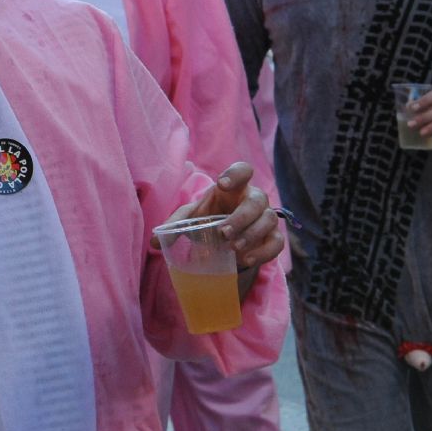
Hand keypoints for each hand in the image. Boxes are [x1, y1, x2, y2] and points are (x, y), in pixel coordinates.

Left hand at [156, 162, 283, 274]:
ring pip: (269, 220)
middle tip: (224, 233)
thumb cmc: (209, 218)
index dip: (236, 173)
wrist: (226, 238)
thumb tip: (155, 241)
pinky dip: (263, 252)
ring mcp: (266, 217)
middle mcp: (253, 199)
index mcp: (233, 187)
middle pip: (257, 200)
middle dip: (241, 217)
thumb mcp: (191, 218)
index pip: (243, 170)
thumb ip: (175, 225)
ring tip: (234, 249)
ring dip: (252, 235)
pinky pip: (277, 243)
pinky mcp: (273, 237)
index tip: (222, 183)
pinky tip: (246, 260)